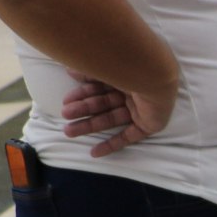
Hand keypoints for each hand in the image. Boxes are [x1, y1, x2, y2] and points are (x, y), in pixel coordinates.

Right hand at [60, 68, 176, 156]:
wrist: (152, 72)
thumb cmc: (126, 64)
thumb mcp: (101, 65)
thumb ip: (87, 70)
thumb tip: (70, 70)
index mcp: (125, 75)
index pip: (100, 87)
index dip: (83, 94)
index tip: (66, 100)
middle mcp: (134, 90)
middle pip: (104, 104)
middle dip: (82, 110)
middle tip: (65, 115)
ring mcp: (143, 107)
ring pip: (112, 119)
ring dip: (89, 126)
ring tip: (68, 131)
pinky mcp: (150, 123)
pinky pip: (131, 136)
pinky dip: (113, 144)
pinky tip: (94, 152)